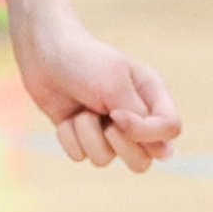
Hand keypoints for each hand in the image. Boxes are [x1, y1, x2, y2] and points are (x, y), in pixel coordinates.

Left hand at [13, 11, 181, 172]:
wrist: (42, 52)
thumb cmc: (83, 61)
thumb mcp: (115, 87)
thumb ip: (141, 120)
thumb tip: (165, 154)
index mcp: (152, 95)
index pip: (170, 130)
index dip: (146, 133)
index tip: (117, 116)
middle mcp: (134, 115)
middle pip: (144, 159)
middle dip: (119, 145)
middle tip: (104, 122)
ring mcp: (108, 128)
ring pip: (106, 159)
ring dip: (87, 135)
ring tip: (80, 112)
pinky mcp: (83, 135)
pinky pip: (80, 156)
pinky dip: (69, 137)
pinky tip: (66, 115)